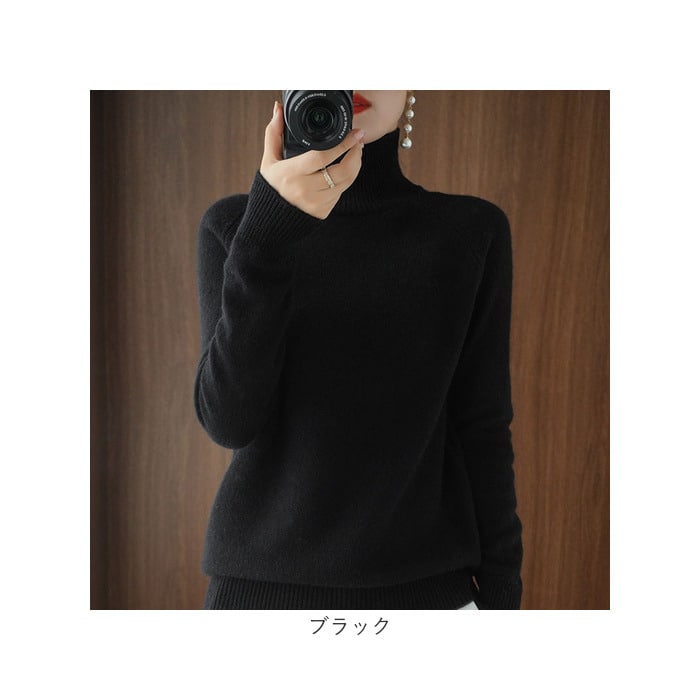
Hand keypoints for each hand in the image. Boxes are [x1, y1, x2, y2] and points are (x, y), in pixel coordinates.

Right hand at [259, 100, 364, 219]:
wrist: (270, 221)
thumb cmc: (270, 187)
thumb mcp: (269, 160)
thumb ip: (274, 133)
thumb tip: (278, 108)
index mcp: (292, 174)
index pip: (323, 157)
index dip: (343, 144)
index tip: (355, 133)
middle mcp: (305, 190)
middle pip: (342, 171)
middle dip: (355, 154)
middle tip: (359, 141)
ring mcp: (316, 203)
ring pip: (346, 182)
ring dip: (355, 165)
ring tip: (356, 152)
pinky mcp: (323, 212)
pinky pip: (341, 192)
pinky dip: (345, 179)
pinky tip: (345, 169)